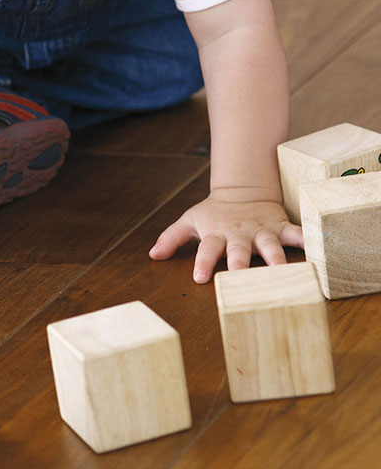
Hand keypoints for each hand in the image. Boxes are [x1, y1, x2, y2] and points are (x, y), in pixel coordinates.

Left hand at [149, 192, 304, 283]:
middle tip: (240, 277)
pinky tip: (316, 250)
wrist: (242, 191)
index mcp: (217, 234)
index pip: (207, 249)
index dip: (203, 262)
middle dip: (240, 264)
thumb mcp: (190, 221)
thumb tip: (153, 255)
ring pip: (270, 246)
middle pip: (239, 250)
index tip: (199, 277)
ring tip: (282, 272)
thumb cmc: (214, 213)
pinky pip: (296, 234)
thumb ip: (172, 238)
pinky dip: (306, 240)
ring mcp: (262, 231)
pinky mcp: (280, 227)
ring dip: (275, 258)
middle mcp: (240, 235)